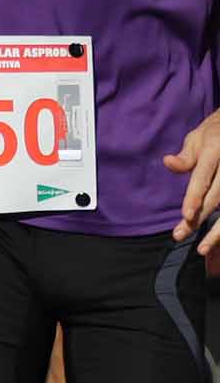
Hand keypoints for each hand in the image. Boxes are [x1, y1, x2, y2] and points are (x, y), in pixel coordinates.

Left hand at [162, 109, 219, 257]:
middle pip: (217, 196)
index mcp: (215, 150)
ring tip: (202, 248)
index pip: (203, 177)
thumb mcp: (197, 138)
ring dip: (217, 231)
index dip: (195, 197)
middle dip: (199, 217)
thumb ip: (186, 156)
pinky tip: (215, 240)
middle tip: (180, 235)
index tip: (187, 215)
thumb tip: (168, 162)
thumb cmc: (214, 134)